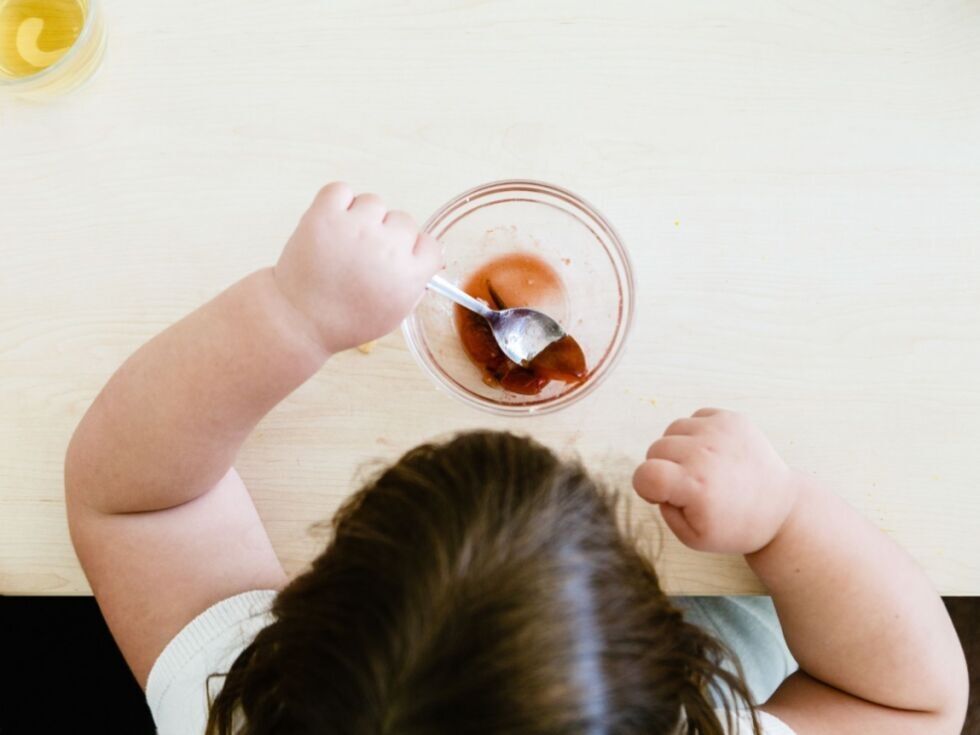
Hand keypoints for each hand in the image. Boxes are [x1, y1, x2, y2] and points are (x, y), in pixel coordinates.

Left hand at [273, 182, 442, 353]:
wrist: (300, 320)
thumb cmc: (346, 321)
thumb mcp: (394, 314)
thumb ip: (414, 285)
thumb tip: (424, 259)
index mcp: (408, 275)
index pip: (429, 244)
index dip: (414, 250)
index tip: (400, 257)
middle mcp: (387, 248)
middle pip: (403, 220)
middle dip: (387, 234)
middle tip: (365, 254)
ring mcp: (356, 228)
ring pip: (374, 203)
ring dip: (362, 217)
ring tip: (344, 241)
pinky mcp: (325, 215)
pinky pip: (341, 190)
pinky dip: (337, 202)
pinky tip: (332, 224)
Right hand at [632, 408, 800, 553]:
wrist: (780, 508)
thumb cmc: (734, 526)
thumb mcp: (692, 537)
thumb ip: (664, 509)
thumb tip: (655, 481)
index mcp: (696, 487)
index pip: (645, 474)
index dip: (645, 487)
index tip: (661, 495)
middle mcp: (706, 453)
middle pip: (655, 449)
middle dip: (662, 468)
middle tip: (687, 485)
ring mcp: (720, 431)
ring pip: (672, 430)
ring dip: (678, 448)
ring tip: (701, 467)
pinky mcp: (732, 419)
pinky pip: (694, 418)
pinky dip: (696, 434)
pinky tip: (713, 453)